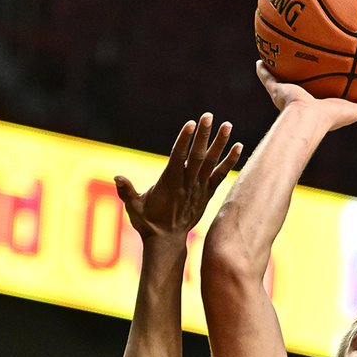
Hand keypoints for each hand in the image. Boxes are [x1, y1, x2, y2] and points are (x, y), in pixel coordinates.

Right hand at [114, 115, 242, 239]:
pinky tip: (239, 147)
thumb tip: (117, 178)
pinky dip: (229, 162)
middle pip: (197, 157)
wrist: (167, 241)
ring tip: (228, 125)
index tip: (191, 124)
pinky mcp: (206, 194)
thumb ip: (127, 192)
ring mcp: (198, 189)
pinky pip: (220, 176)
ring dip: (220, 144)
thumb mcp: (134, 208)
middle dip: (203, 136)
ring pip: (211, 164)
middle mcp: (186, 185)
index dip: (185, 141)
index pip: (178, 158)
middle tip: (209, 115)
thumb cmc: (147, 222)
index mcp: (169, 184)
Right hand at [256, 62, 356, 131]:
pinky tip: (260, 58)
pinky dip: (263, 69)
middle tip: (302, 62)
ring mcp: (287, 94)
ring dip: (280, 69)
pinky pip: (267, 76)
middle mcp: (301, 99)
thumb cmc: (329, 117)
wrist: (306, 119)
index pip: (320, 92)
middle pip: (300, 84)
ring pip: (282, 79)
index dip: (322, 85)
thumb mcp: (353, 111)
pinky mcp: (276, 89)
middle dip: (300, 75)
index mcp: (317, 105)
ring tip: (277, 55)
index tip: (325, 76)